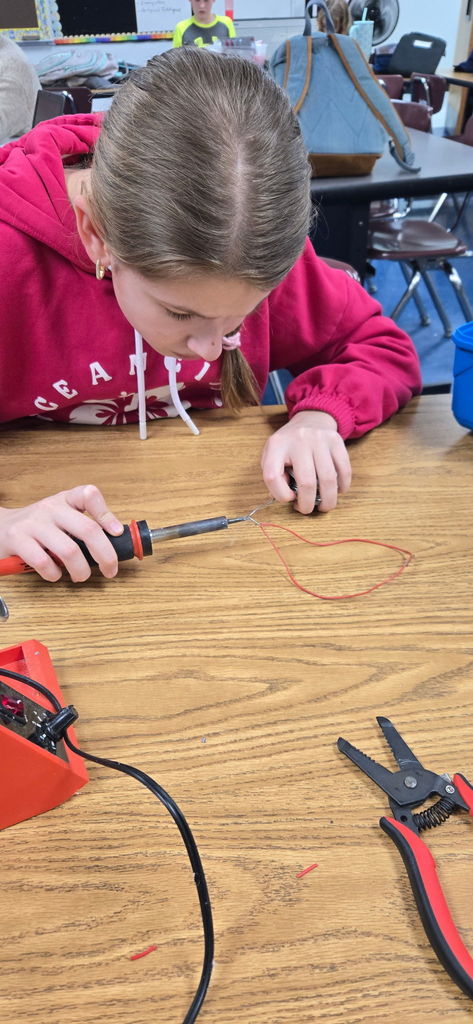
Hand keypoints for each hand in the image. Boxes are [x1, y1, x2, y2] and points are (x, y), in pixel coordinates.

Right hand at [0, 485, 123, 581]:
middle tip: (110, 570)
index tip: (116, 533)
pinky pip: (44, 562)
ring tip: (80, 576)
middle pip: (88, 530)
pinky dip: (54, 574)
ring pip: (70, 551)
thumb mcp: (61, 517)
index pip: (89, 495)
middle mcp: (50, 508)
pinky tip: (54, 574)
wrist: (0, 527)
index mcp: (64, 499)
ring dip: (81, 570)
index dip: (107, 514)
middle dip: (106, 555)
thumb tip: (114, 545)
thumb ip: (83, 526)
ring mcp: (33, 523)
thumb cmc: (38, 527)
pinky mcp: (17, 539)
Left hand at [260, 410, 351, 512]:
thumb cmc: (289, 445)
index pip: (272, 475)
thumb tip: (287, 497)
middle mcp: (298, 440)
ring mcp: (319, 439)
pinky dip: (343, 485)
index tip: (288, 499)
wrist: (310, 419)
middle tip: (308, 510)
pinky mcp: (336, 441)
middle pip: (306, 481)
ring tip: (325, 506)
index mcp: (277, 445)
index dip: (280, 494)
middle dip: (308, 503)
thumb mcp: (272, 454)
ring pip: (328, 478)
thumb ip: (274, 475)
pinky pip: (343, 469)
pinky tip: (339, 491)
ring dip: (328, 499)